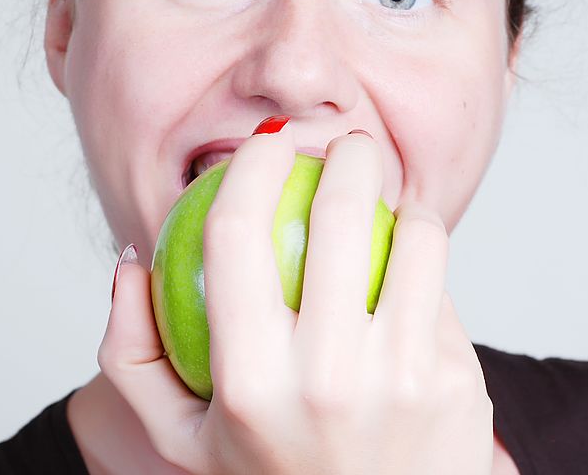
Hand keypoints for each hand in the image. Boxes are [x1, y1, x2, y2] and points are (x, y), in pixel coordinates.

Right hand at [98, 123, 493, 474]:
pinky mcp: (456, 382)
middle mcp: (327, 377)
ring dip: (404, 199)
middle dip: (348, 155)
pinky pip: (443, 291)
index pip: (235, 236)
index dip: (249, 167)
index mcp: (247, 383)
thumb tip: (131, 263)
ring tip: (391, 200)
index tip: (267, 144)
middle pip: (340, 214)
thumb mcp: (184, 442)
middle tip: (347, 146)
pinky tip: (415, 267)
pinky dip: (429, 264)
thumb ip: (134, 356)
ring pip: (417, 237)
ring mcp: (401, 379)